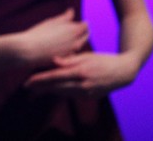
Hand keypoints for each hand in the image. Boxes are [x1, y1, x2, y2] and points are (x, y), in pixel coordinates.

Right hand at [17, 9, 89, 66]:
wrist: (29, 51)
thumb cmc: (39, 34)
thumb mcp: (52, 22)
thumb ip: (65, 17)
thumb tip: (72, 11)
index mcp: (74, 30)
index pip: (86, 26)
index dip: (82, 23)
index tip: (79, 22)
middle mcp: (77, 42)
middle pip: (85, 37)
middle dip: (82, 33)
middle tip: (76, 30)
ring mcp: (73, 53)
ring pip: (79, 46)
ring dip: (76, 42)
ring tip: (68, 39)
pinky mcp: (67, 62)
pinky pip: (72, 55)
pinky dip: (70, 52)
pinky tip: (62, 49)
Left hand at [23, 51, 137, 97]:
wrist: (124, 72)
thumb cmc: (104, 60)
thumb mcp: (87, 56)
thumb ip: (70, 59)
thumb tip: (53, 60)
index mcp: (80, 72)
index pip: (55, 77)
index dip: (40, 79)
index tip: (28, 80)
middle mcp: (83, 84)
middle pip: (56, 88)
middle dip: (41, 87)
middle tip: (27, 86)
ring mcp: (88, 92)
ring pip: (64, 93)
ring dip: (50, 90)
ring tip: (37, 87)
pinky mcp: (91, 96)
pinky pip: (72, 95)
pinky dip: (62, 92)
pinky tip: (54, 89)